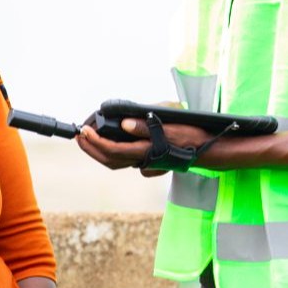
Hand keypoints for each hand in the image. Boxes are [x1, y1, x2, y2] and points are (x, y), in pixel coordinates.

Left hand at [74, 118, 215, 175]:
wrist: (208, 150)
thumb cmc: (192, 137)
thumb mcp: (171, 127)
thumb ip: (146, 127)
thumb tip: (124, 124)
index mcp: (146, 151)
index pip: (113, 150)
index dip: (95, 141)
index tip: (84, 131)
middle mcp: (143, 161)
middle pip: (109, 160)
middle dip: (91, 149)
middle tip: (78, 136)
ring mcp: (146, 163)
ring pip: (116, 162)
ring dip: (99, 151)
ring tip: (88, 139)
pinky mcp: (150, 161)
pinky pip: (125, 161)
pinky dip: (112, 153)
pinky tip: (110, 142)